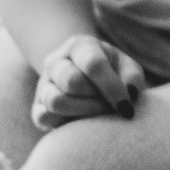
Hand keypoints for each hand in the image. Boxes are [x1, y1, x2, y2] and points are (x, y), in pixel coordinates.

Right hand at [30, 34, 146, 129]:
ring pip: (56, 101)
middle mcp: (56, 61)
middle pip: (72, 82)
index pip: (93, 64)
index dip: (112, 88)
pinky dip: (65, 124)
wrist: (84, 77)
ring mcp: (43, 84)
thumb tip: (129, 96)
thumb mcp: (126, 68)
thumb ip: (132, 78)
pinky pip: (45, 118)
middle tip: (109, 106)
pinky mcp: (37, 107)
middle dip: (97, 99)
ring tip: (98, 113)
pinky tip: (81, 121)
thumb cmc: (112, 72)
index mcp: (80, 46)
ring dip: (83, 112)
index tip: (126, 107)